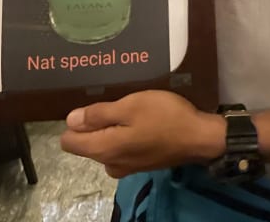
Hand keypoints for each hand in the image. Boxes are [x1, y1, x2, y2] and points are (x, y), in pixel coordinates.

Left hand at [60, 90, 224, 177]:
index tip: (93, 104)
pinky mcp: (140, 164)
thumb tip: (70, 120)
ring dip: (112, 128)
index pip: (70, 141)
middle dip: (95, 123)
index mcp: (104, 149)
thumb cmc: (164, 116)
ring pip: (105, 145)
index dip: (76, 121)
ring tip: (130, 108)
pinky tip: (141, 121)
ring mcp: (126, 167)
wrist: (198, 137)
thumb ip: (98, 115)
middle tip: (118, 101)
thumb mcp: (130, 106)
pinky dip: (125, 135)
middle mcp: (110, 163)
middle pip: (87, 143)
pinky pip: (121, 148)